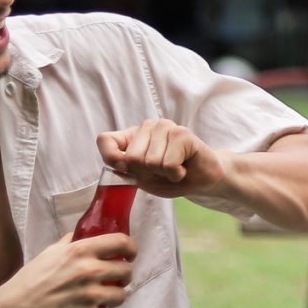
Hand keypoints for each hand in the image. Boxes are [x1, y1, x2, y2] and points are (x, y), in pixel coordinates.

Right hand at [0, 229, 135, 307]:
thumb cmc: (32, 278)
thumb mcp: (51, 252)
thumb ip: (72, 242)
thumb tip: (84, 234)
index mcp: (81, 250)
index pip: (122, 242)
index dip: (131, 249)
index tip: (129, 254)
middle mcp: (89, 271)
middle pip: (127, 271)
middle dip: (123, 275)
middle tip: (113, 278)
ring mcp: (90, 296)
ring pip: (122, 296)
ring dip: (113, 297)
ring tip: (100, 296)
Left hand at [98, 119, 225, 198]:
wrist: (203, 180)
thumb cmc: (172, 178)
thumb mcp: (142, 178)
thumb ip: (125, 169)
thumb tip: (118, 162)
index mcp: (133, 136)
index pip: (105, 140)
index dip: (111, 158)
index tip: (125, 169)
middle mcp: (148, 126)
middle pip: (131, 158)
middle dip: (147, 173)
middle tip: (163, 171)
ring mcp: (165, 127)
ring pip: (150, 161)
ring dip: (164, 174)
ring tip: (175, 169)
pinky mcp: (182, 133)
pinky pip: (168, 164)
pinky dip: (175, 174)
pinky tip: (183, 168)